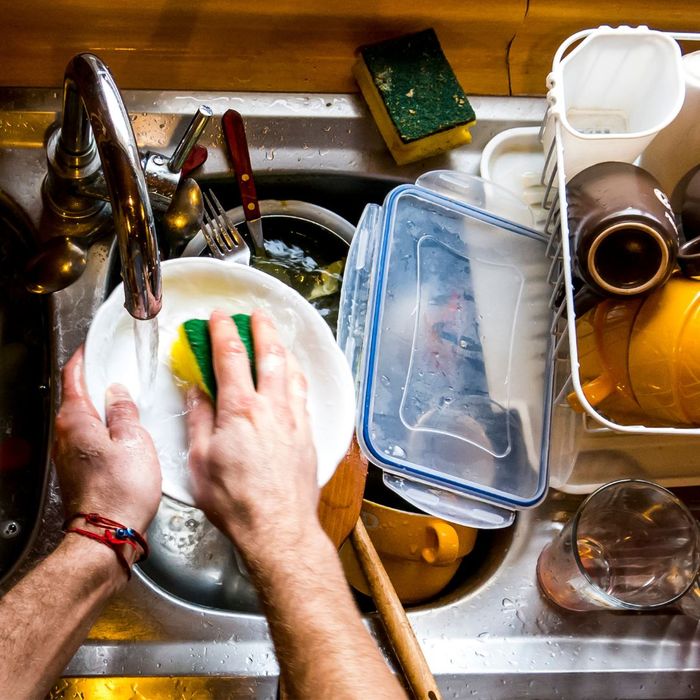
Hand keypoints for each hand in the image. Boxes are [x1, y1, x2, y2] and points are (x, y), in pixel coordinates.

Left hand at [53, 347, 161, 534]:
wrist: (109, 534)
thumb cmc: (120, 491)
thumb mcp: (134, 440)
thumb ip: (125, 411)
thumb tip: (118, 393)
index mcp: (75, 420)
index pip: (72, 378)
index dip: (83, 359)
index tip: (92, 348)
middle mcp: (65, 436)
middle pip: (76, 398)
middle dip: (95, 382)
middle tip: (117, 370)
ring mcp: (69, 455)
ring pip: (84, 419)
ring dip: (101, 408)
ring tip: (125, 401)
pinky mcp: (79, 470)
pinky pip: (90, 439)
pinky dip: (104, 429)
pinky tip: (123, 433)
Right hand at [186, 310, 318, 563]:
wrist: (277, 528)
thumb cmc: (236, 502)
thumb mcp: (200, 461)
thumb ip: (199, 420)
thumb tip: (196, 391)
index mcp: (240, 410)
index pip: (231, 356)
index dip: (224, 331)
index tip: (218, 317)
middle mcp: (271, 407)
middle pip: (269, 354)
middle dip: (261, 328)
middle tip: (256, 314)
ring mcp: (294, 419)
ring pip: (292, 371)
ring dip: (282, 348)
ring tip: (276, 337)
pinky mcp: (308, 434)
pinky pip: (304, 394)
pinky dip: (297, 375)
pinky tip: (295, 375)